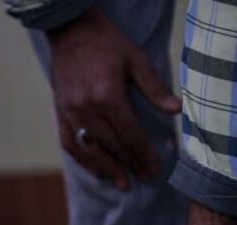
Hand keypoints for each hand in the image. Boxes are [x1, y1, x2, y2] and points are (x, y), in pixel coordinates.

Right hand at [47, 6, 180, 189]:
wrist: (71, 29)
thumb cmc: (107, 43)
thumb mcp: (136, 60)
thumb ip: (155, 88)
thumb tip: (176, 110)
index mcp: (107, 95)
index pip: (130, 134)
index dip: (143, 154)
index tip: (154, 168)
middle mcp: (87, 108)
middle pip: (112, 145)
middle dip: (130, 164)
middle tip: (144, 178)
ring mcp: (70, 112)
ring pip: (89, 150)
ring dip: (106, 169)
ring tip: (122, 183)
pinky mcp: (60, 112)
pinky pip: (69, 144)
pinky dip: (83, 160)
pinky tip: (96, 169)